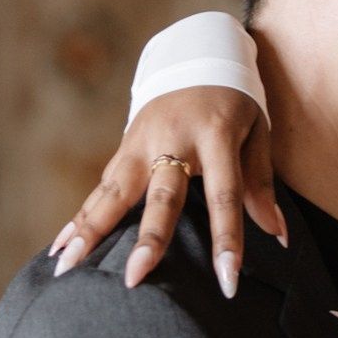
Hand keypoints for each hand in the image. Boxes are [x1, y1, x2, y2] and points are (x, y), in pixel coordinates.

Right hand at [50, 87, 283, 298]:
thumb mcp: (258, 132)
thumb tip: (277, 237)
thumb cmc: (234, 103)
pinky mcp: (124, 148)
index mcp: (216, 134)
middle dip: (148, 239)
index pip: (224, 194)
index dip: (227, 238)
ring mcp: (141, 143)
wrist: (197, 57)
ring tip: (67, 266)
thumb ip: (261, 184)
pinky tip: (61, 248)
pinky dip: (80, 218)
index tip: (228, 281)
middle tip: (133, 277)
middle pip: (160, 196)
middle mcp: (173, 139)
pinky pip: (100, 189)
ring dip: (90, 230)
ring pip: (115, 192)